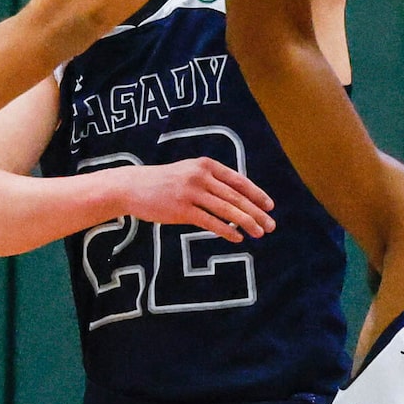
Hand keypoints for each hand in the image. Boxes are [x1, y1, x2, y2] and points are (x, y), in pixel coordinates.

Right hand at [121, 158, 276, 240]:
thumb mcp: (189, 172)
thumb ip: (211, 181)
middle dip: (256, 212)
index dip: (257, 194)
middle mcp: (200, 176)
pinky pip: (210, 222)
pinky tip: (238, 238)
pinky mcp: (182, 210)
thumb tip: (237, 199)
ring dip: (246, 223)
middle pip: (236, 197)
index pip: (239, 180)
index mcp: (206, 165)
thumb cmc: (164, 182)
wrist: (133, 186)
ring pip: (227, 210)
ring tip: (259, 233)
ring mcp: (191, 193)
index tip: (270, 206)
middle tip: (271, 225)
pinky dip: (226, 230)